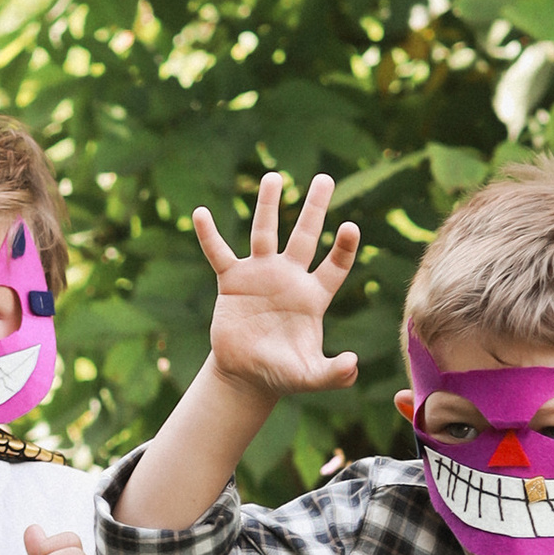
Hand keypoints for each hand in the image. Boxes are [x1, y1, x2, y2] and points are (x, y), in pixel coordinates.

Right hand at [191, 172, 361, 406]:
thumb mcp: (310, 377)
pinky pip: (218, 253)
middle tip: (325, 179)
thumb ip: (333, 374)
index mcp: (313, 296)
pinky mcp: (231, 281)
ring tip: (273, 177)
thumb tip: (352, 366)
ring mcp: (260, 275)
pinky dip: (209, 235)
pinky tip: (201, 214)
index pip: (335, 265)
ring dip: (268, 206)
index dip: (343, 247)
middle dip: (315, 208)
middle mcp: (289, 277)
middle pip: (305, 236)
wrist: (246, 375)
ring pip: (264, 233)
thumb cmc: (282, 373)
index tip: (350, 226)